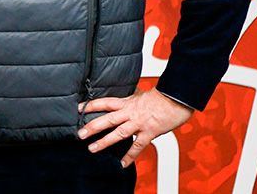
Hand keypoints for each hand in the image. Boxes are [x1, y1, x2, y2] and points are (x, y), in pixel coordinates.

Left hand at [76, 89, 193, 166]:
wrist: (177, 98)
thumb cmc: (162, 96)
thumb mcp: (142, 94)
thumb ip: (132, 97)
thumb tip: (128, 93)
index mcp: (128, 102)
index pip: (105, 102)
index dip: (91, 105)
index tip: (79, 109)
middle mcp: (130, 113)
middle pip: (107, 119)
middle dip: (93, 127)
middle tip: (80, 133)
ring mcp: (139, 123)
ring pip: (118, 133)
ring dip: (104, 141)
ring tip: (92, 148)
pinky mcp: (149, 132)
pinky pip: (137, 146)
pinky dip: (130, 156)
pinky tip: (122, 163)